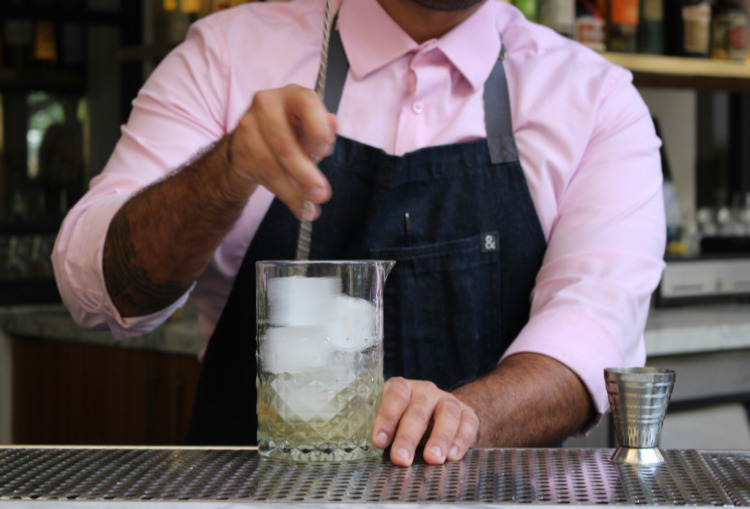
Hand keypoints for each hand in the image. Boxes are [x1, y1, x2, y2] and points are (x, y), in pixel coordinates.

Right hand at [228, 84, 336, 219]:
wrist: (259, 135)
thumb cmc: (294, 128)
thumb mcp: (314, 126)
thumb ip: (325, 127)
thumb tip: (333, 124)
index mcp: (293, 95)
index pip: (307, 105)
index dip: (317, 130)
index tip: (324, 152)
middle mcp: (266, 104)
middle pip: (284, 144)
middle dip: (305, 175)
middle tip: (321, 195)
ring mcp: (248, 126)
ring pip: (270, 166)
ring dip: (292, 192)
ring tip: (309, 207)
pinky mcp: (239, 149)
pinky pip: (261, 177)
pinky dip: (282, 195)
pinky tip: (296, 205)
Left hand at [372, 377, 478, 465]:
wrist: (440, 418)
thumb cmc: (407, 423)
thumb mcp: (393, 423)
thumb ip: (387, 434)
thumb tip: (382, 454)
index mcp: (403, 388)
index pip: (396, 394)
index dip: (386, 417)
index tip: (379, 441)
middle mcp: (426, 391)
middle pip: (418, 410)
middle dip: (408, 437)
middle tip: (401, 458)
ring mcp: (448, 400)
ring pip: (447, 414)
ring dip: (439, 438)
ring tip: (432, 459)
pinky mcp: (467, 413)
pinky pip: (468, 424)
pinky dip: (461, 440)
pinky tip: (452, 456)